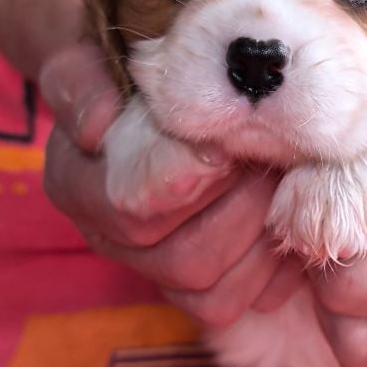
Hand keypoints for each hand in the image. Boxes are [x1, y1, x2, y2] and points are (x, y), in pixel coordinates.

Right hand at [40, 43, 302, 326]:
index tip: (225, 150)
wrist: (163, 94)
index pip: (128, 209)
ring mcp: (156, 269)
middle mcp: (111, 239)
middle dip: (239, 211)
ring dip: (261, 241)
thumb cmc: (132, 74)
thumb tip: (98, 126)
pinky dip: (275, 271)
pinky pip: (239, 303)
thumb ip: (86, 85)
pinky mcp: (201, 287)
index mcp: (76, 186)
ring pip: (211, 291)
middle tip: (272, 164)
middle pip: (179, 260)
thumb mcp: (97, 63)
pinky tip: (291, 226)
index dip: (185, 184)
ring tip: (284, 189)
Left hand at [312, 70, 366, 366]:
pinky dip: (344, 325)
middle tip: (323, 216)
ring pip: (348, 329)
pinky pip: (364, 358)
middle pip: (351, 281)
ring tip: (343, 250)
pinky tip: (360, 285)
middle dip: (323, 247)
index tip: (328, 171)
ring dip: (328, 291)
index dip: (332, 191)